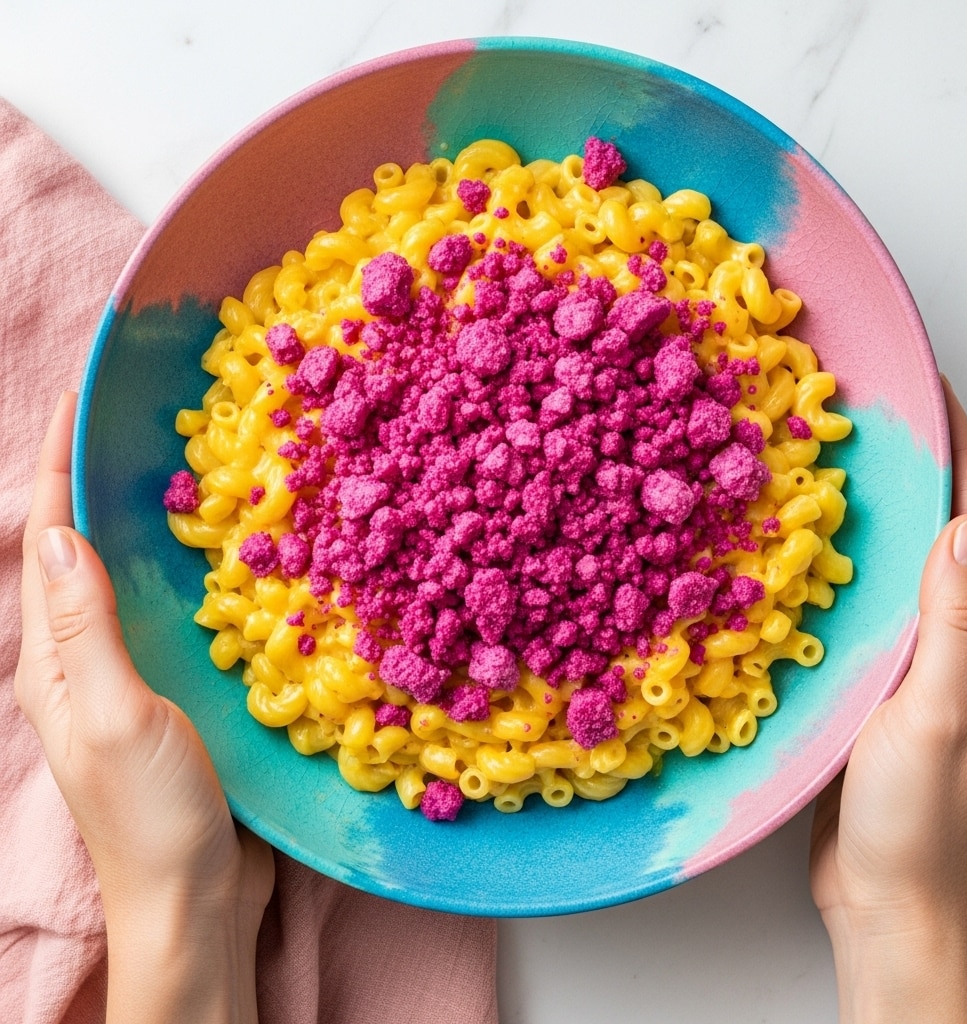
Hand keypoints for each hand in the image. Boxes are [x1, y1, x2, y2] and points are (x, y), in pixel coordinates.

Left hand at [15, 391, 274, 1022]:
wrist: (194, 898)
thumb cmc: (150, 816)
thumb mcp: (113, 717)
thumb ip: (86, 629)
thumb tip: (53, 533)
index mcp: (56, 656)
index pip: (48, 537)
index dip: (57, 463)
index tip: (81, 395)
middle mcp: (89, 654)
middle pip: (86, 545)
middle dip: (103, 476)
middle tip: (146, 416)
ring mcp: (136, 672)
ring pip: (137, 574)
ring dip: (153, 517)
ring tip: (192, 463)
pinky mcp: (181, 690)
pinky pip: (180, 611)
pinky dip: (196, 568)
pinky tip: (235, 551)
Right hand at [809, 380, 966, 1022]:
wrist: (886, 900)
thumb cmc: (916, 819)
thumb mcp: (939, 715)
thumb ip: (956, 622)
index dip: (957, 454)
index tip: (927, 392)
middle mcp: (966, 645)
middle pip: (948, 536)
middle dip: (921, 468)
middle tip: (875, 412)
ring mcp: (922, 664)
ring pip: (904, 569)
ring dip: (881, 514)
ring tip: (840, 463)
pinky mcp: (880, 684)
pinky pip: (870, 609)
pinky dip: (847, 568)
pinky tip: (810, 553)